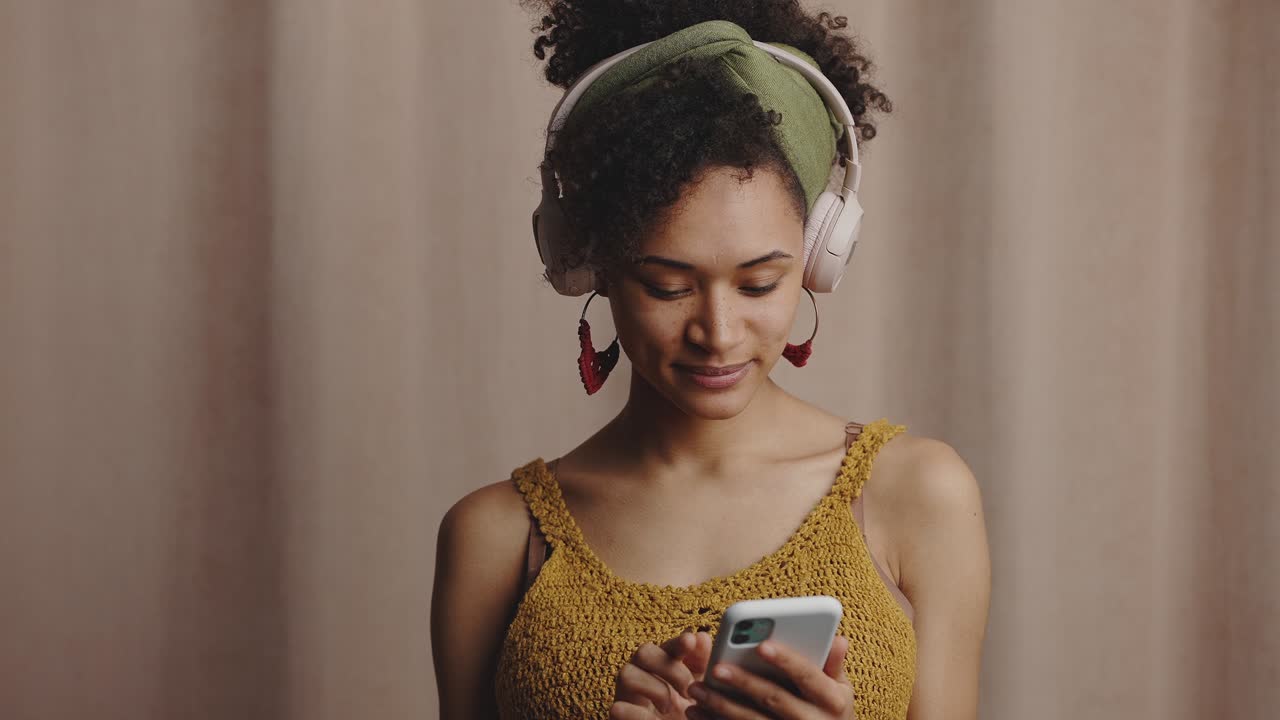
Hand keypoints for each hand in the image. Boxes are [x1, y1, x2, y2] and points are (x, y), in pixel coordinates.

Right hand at [610, 631, 713, 718]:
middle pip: (644, 652)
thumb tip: (701, 637)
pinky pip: (618, 708)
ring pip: (626, 674)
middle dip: (670, 668)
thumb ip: (704, 666)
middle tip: (688, 689)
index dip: (678, 642)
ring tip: (670, 708)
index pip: (668, 646)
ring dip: (654, 689)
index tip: (690, 641)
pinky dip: (636, 714)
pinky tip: (657, 719)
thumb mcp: (701, 692)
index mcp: (664, 667)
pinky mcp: (619, 715)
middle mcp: (642, 676)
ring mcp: (627, 696)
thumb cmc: (686, 715)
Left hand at [685, 635, 855, 719]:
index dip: (786, 660)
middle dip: (744, 682)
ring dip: (720, 706)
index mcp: (831, 699)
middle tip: (716, 668)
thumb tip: (839, 637)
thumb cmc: (832, 713)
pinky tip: (696, 712)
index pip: (807, 675)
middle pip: (774, 698)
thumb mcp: (842, 692)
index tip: (762, 645)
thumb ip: (834, 665)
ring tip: (696, 689)